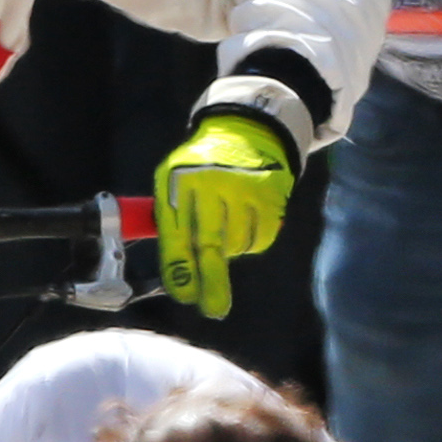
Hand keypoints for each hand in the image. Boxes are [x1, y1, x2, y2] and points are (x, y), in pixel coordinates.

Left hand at [152, 112, 296, 319]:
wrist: (244, 131)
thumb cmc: (200, 167)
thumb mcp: (174, 182)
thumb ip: (172, 223)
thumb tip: (180, 276)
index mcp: (178, 181)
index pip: (176, 235)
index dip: (181, 270)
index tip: (185, 296)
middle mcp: (210, 183)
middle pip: (210, 245)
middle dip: (211, 282)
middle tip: (213, 309)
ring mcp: (243, 187)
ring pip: (237, 245)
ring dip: (232, 251)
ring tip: (227, 231)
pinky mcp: (270, 194)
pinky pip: (261, 238)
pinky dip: (253, 242)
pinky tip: (246, 225)